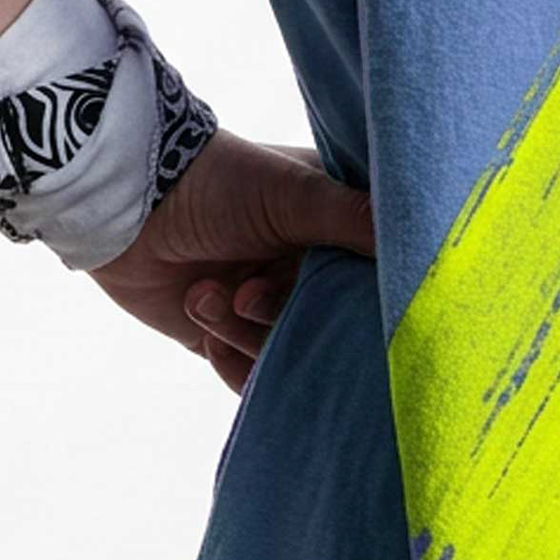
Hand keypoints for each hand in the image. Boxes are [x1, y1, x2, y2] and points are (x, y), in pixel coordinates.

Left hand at [87, 127, 374, 394]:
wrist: (127, 208)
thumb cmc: (216, 182)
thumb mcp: (295, 194)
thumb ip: (358, 218)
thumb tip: (432, 240)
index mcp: (337, 225)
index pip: (375, 275)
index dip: (366, 294)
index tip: (341, 300)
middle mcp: (309, 267)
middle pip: (332, 326)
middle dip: (286, 317)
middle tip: (248, 292)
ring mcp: (269, 305)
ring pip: (289, 353)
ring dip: (244, 332)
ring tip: (209, 293)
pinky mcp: (228, 337)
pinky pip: (251, 378)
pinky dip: (229, 359)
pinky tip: (203, 317)